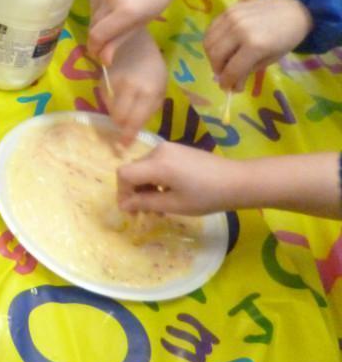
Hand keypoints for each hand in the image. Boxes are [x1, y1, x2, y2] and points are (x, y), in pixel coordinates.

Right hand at [88, 0, 179, 64]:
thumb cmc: (157, 0)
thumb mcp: (140, 24)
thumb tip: (104, 61)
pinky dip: (99, 12)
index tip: (100, 56)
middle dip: (98, 39)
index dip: (95, 49)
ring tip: (114, 23)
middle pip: (93, 27)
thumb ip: (118, 42)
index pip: (97, 36)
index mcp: (125, 11)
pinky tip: (112, 10)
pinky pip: (93, 5)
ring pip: (92, 16)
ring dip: (98, 25)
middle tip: (108, 44)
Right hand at [101, 29, 167, 144]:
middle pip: (118, 119)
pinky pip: (105, 101)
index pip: (134, 121)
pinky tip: (118, 99)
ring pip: (110, 111)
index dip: (128, 135)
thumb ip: (149, 108)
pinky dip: (111, 104)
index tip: (124, 145)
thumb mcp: (160, 88)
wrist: (133, 42)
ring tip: (124, 113)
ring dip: (116, 116)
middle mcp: (129, 88)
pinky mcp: (102, 81)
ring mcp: (113, 84)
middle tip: (123, 133)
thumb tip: (136, 128)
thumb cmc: (152, 67)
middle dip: (120, 128)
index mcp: (148, 91)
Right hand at [117, 142, 240, 214]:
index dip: (122, 192)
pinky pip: (157, 164)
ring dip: (146, 188)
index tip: (131, 210)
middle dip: (135, 192)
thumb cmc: (207, 196)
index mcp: (157, 164)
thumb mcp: (174, 204)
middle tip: (145, 213)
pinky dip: (156, 180)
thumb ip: (145, 203)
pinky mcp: (177, 150)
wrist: (238, 181)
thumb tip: (123, 205)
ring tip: (159, 207)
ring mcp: (169, 148)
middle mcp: (158, 151)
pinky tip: (169, 193)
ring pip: (145, 168)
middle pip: (134, 170)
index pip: (124, 174)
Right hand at [205, 0, 312, 91]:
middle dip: (217, 69)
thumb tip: (232, 86)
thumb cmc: (287, 37)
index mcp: (255, 45)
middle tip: (224, 74)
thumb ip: (248, 71)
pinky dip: (212, 41)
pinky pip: (211, 29)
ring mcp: (232, 18)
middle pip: (216, 56)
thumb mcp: (270, 59)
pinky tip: (221, 46)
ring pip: (209, 42)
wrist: (295, 9)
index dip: (227, 82)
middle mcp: (239, 30)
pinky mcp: (229, 10)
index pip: (232, 70)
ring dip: (212, 56)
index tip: (227, 88)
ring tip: (222, 60)